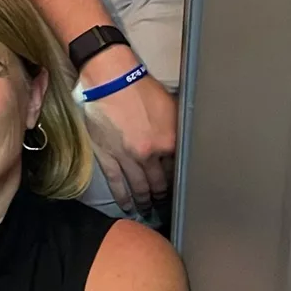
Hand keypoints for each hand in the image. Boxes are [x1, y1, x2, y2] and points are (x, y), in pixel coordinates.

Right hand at [80, 48, 177, 213]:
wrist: (110, 80)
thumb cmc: (140, 88)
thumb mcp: (170, 106)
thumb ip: (177, 128)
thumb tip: (183, 142)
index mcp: (168, 142)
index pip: (178, 168)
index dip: (179, 179)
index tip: (180, 189)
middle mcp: (149, 155)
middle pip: (159, 182)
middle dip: (163, 196)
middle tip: (165, 206)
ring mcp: (126, 158)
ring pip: (139, 186)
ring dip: (145, 200)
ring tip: (148, 210)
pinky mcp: (107, 156)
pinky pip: (116, 182)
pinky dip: (122, 196)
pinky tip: (127, 207)